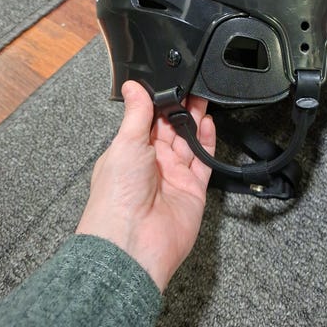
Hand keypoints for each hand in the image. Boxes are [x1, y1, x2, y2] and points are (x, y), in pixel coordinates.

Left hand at [76, 80, 215, 291]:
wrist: (133, 242)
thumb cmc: (117, 197)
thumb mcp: (125, 144)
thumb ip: (136, 113)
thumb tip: (132, 86)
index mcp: (130, 152)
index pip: (149, 121)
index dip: (160, 103)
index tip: (171, 83)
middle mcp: (152, 164)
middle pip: (171, 129)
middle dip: (181, 108)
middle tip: (192, 86)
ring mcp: (174, 176)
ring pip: (189, 142)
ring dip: (196, 120)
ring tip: (204, 97)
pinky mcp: (193, 190)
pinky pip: (204, 161)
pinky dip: (208, 142)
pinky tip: (209, 123)